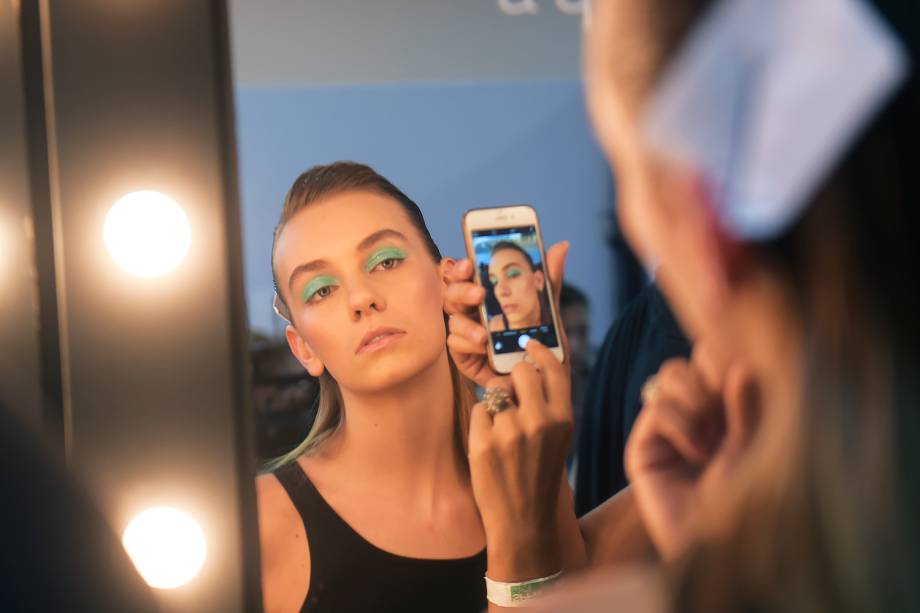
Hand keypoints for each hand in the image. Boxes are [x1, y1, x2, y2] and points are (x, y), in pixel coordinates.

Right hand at [444, 242, 569, 386]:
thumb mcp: (547, 310)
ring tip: (484, 335)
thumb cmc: (539, 344)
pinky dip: (468, 344)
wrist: (541, 382)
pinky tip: (483, 348)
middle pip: (453, 292)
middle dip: (462, 290)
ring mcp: (465, 331)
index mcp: (487, 293)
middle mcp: (472, 309)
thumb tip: (561, 246)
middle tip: (479, 294)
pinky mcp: (463, 355)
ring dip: (466, 324)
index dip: (462, 266)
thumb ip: (549, 280)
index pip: (466, 273)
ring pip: (453, 318)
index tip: (469, 263)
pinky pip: (455, 344)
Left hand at [467, 340, 573, 581]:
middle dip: (512, 379)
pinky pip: (478, 412)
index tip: (529, 343)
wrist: (522, 521)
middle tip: (511, 397)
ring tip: (503, 436)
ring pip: (495, 393)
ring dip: (496, 407)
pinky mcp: (483, 442)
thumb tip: (529, 368)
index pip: (553, 369)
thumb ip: (549, 405)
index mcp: (563, 420)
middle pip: (520, 373)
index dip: (540, 351)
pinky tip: (490, 448)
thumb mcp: (558, 440)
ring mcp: (509, 432)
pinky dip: (481, 425)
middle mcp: (539, 422)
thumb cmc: (539, 476)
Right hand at [625, 344, 758, 560]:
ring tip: (711, 439)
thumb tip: (738, 365)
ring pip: (668, 377)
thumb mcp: (754, 447)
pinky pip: (657, 408)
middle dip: (705, 379)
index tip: (739, 377)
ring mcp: (665, 430)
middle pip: (684, 364)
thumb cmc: (744, 500)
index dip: (719, 360)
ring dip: (694, 400)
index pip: (710, 361)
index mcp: (721, 411)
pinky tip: (697, 453)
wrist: (719, 541)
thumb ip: (746, 406)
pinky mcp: (643, 447)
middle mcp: (691, 417)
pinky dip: (681, 424)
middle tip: (722, 412)